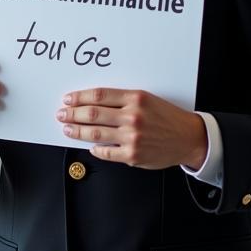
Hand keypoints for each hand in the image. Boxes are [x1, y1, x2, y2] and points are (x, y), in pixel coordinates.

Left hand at [57, 88, 207, 169]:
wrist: (188, 138)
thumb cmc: (167, 118)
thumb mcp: (147, 100)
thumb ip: (122, 101)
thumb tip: (93, 103)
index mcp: (135, 99)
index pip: (99, 96)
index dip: (79, 97)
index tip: (68, 99)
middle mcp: (133, 117)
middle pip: (92, 114)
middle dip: (72, 114)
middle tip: (61, 114)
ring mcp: (132, 137)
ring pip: (94, 133)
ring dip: (76, 130)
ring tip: (67, 128)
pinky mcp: (132, 155)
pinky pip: (105, 152)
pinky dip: (95, 148)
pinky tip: (89, 145)